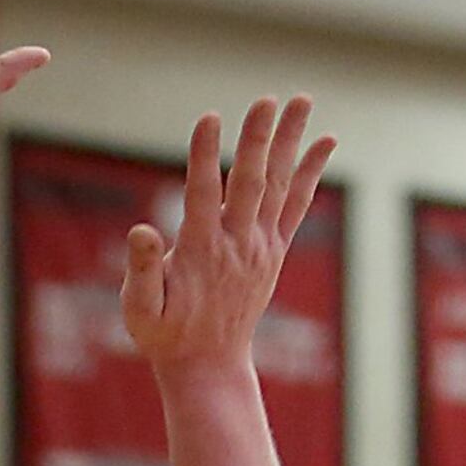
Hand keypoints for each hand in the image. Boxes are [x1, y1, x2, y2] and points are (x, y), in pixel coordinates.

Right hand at [122, 96, 336, 377]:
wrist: (208, 366)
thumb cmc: (164, 336)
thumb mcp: (139, 310)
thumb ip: (142, 271)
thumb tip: (142, 230)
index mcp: (200, 253)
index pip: (202, 195)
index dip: (203, 156)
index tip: (208, 117)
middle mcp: (236, 245)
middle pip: (249, 183)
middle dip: (257, 140)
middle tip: (267, 99)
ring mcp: (260, 247)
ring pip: (277, 185)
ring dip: (290, 141)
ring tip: (302, 100)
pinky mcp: (273, 251)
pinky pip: (295, 206)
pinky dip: (310, 173)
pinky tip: (325, 141)